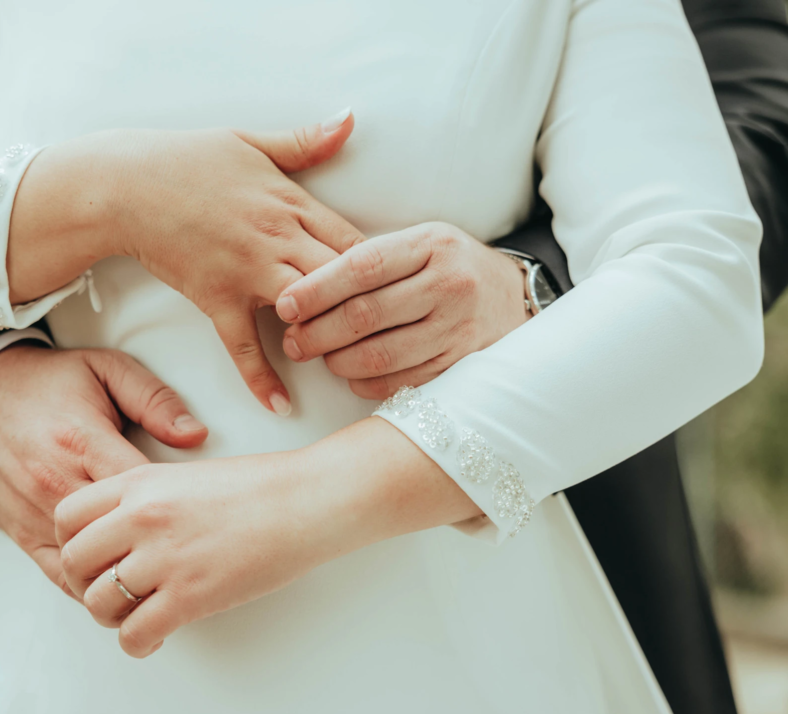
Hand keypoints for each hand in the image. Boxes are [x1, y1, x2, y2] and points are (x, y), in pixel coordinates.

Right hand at [0, 344, 207, 595]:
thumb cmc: (47, 382)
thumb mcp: (106, 368)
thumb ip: (154, 399)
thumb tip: (195, 435)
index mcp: (82, 440)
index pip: (139, 492)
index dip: (175, 510)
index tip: (202, 517)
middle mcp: (54, 482)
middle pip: (116, 536)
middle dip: (155, 549)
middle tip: (192, 556)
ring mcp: (34, 512)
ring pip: (88, 565)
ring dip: (124, 575)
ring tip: (163, 582)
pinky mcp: (19, 532)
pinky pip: (57, 575)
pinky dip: (90, 586)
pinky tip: (119, 587)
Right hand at [8, 111, 365, 414]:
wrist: (127, 186)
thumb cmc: (188, 160)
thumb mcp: (251, 141)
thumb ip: (305, 141)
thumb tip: (351, 120)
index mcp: (292, 204)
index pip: (355, 241)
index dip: (385, 269)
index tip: (402, 289)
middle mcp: (278, 241)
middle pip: (342, 280)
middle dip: (369, 307)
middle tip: (391, 335)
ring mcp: (248, 273)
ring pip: (306, 311)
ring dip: (329, 337)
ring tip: (352, 365)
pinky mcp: (216, 299)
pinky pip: (242, 346)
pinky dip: (261, 378)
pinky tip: (280, 405)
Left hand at [55, 418, 477, 657]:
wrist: (306, 500)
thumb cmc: (258, 487)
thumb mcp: (186, 476)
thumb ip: (146, 500)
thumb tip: (119, 535)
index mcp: (139, 482)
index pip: (67, 516)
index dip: (72, 542)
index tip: (91, 557)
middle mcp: (141, 517)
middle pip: (73, 562)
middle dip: (86, 582)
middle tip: (110, 591)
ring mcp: (164, 557)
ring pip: (98, 603)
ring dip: (112, 616)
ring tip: (137, 614)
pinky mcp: (190, 595)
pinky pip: (135, 634)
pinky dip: (138, 643)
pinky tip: (157, 635)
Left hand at [275, 223, 528, 398]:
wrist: (514, 297)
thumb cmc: (450, 267)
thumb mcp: (422, 244)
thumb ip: (374, 260)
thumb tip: (304, 289)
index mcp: (432, 244)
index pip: (362, 266)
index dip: (316, 289)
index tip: (285, 305)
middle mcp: (450, 283)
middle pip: (365, 314)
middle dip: (318, 332)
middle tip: (293, 342)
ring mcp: (459, 327)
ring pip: (380, 355)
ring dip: (338, 362)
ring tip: (320, 358)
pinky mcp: (463, 363)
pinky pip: (402, 381)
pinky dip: (367, 383)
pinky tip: (352, 375)